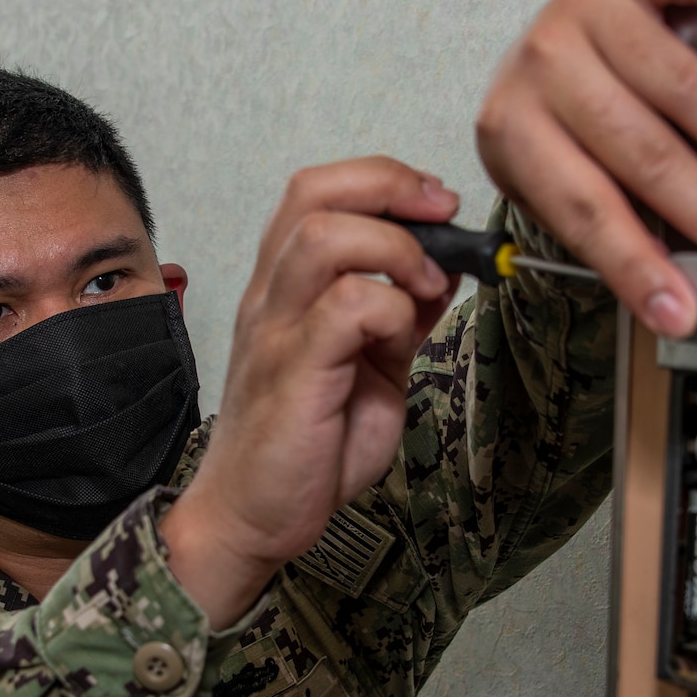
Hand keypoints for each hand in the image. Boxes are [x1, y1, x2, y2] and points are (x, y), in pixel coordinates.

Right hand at [159, 157, 459, 627]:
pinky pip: (346, 306)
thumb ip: (397, 318)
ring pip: (325, 236)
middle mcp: (271, 297)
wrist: (253, 516)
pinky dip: (391, 311)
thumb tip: (443, 272)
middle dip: (393, 189)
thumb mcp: (370, 366)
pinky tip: (402, 341)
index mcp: (286, 288)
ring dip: (396, 249)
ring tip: (426, 287)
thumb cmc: (306, 447)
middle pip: (315, 193)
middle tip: (443, 220)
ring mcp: (275, 330)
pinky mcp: (291, 371)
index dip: (384, 180)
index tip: (438, 206)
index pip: (319, 191)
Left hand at [477, 0, 696, 337]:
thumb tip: (674, 293)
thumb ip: (602, 224)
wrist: (533, 46)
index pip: (586, 210)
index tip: (684, 309)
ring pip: (681, 85)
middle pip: (645, 152)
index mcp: (513, 131)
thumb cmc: (549, 123)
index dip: (639, 265)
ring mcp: (585, 8)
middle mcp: (544, 64)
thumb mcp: (550, 182)